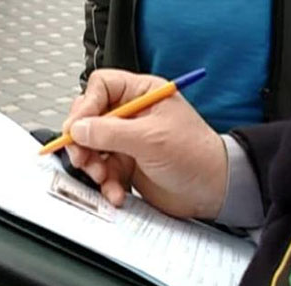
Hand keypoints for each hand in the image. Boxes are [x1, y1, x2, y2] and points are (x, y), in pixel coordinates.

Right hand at [62, 69, 227, 219]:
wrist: (213, 190)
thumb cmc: (196, 155)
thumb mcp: (150, 139)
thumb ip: (110, 132)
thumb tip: (78, 128)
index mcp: (142, 94)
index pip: (102, 87)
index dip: (86, 106)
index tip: (77, 127)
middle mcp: (132, 114)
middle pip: (90, 118)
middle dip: (83, 140)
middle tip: (82, 157)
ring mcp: (128, 140)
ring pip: (92, 147)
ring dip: (92, 165)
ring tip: (102, 177)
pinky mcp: (127, 164)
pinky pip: (104, 170)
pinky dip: (106, 183)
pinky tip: (116, 192)